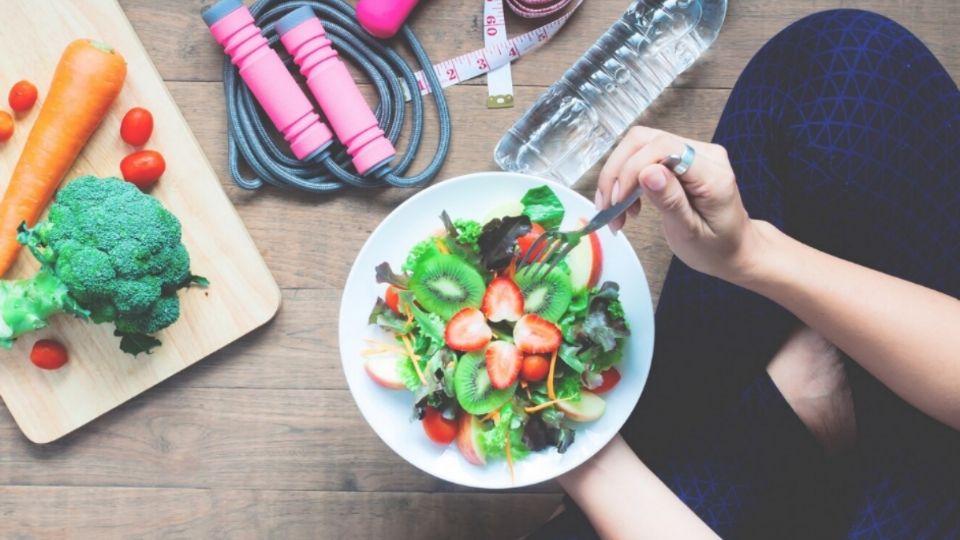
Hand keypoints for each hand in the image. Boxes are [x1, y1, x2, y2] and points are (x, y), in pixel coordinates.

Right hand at [596, 126, 763, 280]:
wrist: (734, 249)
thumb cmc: (716, 247)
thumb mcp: (691, 233)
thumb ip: (671, 201)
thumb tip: (648, 172)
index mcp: (713, 174)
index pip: (664, 148)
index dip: (632, 169)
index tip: (618, 201)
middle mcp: (705, 154)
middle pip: (645, 140)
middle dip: (618, 172)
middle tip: (608, 207)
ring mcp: (693, 152)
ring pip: (639, 145)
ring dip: (617, 176)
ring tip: (615, 211)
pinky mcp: (680, 158)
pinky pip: (643, 156)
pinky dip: (626, 179)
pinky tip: (626, 204)